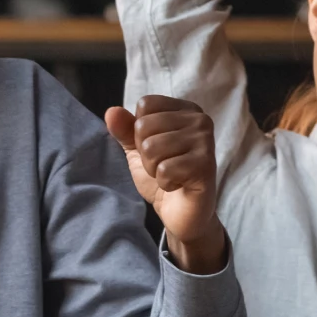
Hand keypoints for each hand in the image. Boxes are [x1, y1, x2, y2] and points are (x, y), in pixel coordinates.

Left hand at [106, 96, 226, 273]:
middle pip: (144, 126)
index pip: (145, 104)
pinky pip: (164, 169)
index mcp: (185, 109)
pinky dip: (165, 182)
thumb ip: (124, 128)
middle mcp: (200, 119)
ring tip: (171, 174)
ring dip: (154, 169)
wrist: (181, 211)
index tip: (158, 147)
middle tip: (165, 165)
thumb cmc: (162, 174)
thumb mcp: (137, 149)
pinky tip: (179, 185)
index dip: (140, 131)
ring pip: (152, 148)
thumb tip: (111, 112)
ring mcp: (205, 141)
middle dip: (146, 153)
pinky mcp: (206, 165)